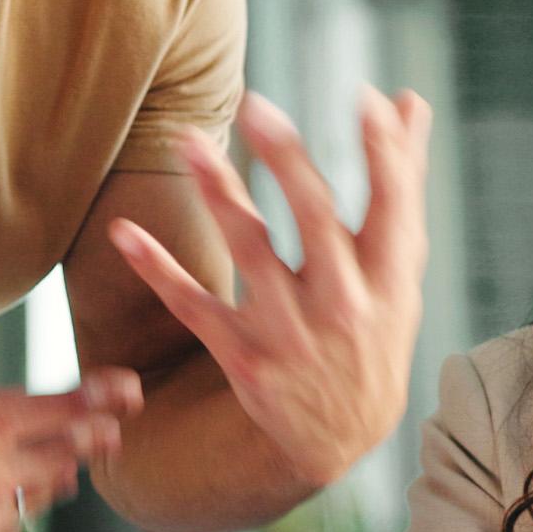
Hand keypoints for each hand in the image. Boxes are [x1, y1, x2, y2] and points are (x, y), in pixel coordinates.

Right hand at [0, 236, 137, 531]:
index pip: (75, 407)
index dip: (107, 397)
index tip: (129, 390)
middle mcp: (2, 473)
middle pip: (72, 456)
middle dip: (94, 440)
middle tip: (110, 430)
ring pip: (45, 500)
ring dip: (56, 479)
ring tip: (61, 465)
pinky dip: (14, 521)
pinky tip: (3, 511)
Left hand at [108, 88, 430, 488]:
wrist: (341, 435)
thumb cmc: (372, 327)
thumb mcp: (398, 269)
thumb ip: (402, 182)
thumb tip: (410, 99)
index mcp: (388, 277)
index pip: (393, 206)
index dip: (384, 153)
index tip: (366, 96)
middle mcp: (343, 304)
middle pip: (316, 220)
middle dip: (288, 159)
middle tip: (256, 103)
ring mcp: (290, 332)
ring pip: (250, 253)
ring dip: (218, 193)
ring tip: (188, 142)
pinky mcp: (242, 355)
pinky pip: (193, 306)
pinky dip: (156, 269)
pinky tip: (122, 231)